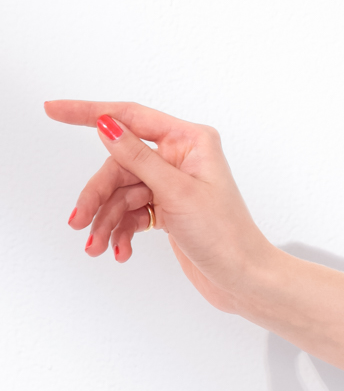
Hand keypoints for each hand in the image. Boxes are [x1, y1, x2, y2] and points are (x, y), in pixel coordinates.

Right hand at [44, 100, 277, 313]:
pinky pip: (132, 213)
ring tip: (97, 247)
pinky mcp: (168, 210)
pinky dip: (121, 232)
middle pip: (120, 165)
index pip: (130, 117)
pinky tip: (120, 251)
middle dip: (98, 196)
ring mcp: (173, 185)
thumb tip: (106, 124)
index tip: (53, 110)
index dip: (88, 113)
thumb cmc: (226, 235)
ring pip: (122, 193)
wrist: (243, 280)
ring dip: (106, 221)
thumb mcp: (176, 193)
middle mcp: (180, 158)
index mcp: (189, 141)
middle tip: (79, 223)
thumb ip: (137, 157)